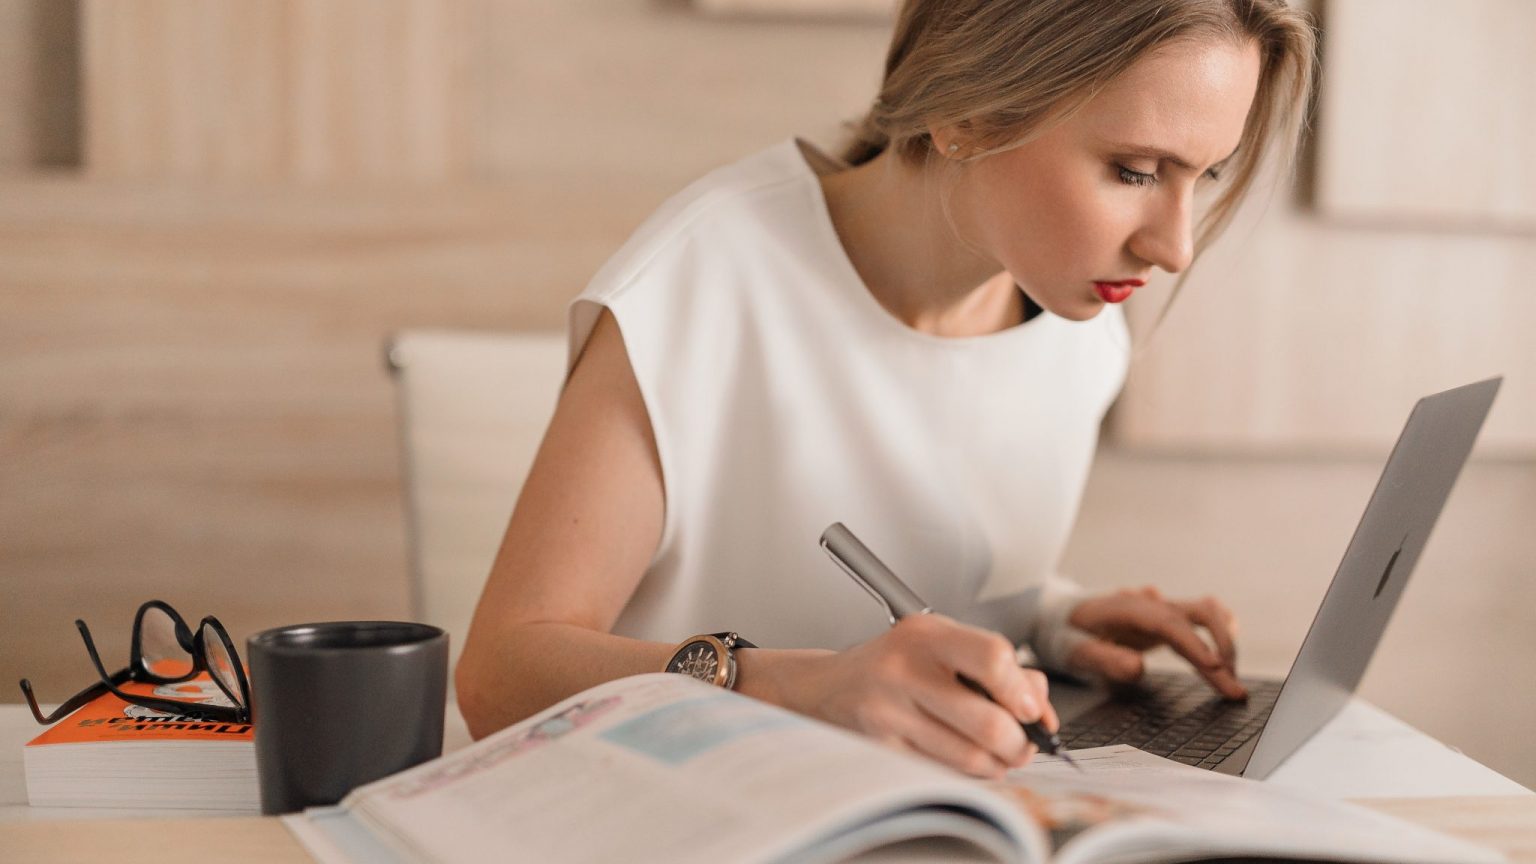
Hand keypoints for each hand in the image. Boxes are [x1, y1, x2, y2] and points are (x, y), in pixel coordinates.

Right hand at [769, 614, 1056, 778]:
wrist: (824, 688)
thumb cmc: (893, 665)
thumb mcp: (941, 645)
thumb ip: (996, 666)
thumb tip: (1040, 703)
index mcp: (925, 635)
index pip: (993, 658)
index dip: (1023, 692)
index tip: (1031, 709)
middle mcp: (903, 670)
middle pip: (988, 722)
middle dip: (1018, 743)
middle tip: (1022, 744)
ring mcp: (888, 712)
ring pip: (969, 757)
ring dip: (997, 765)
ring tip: (998, 756)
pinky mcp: (880, 748)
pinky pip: (943, 772)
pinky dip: (966, 774)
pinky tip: (965, 761)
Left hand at [1066, 586, 1246, 699]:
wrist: (1058, 613)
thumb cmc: (1065, 633)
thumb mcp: (1072, 650)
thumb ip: (1103, 659)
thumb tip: (1138, 668)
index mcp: (1129, 608)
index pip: (1171, 624)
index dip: (1197, 645)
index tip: (1218, 669)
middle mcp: (1151, 603)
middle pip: (1202, 613)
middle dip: (1223, 648)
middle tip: (1234, 689)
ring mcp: (1162, 608)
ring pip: (1208, 613)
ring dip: (1226, 643)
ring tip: (1232, 681)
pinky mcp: (1167, 618)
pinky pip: (1203, 618)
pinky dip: (1220, 635)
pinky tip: (1226, 660)